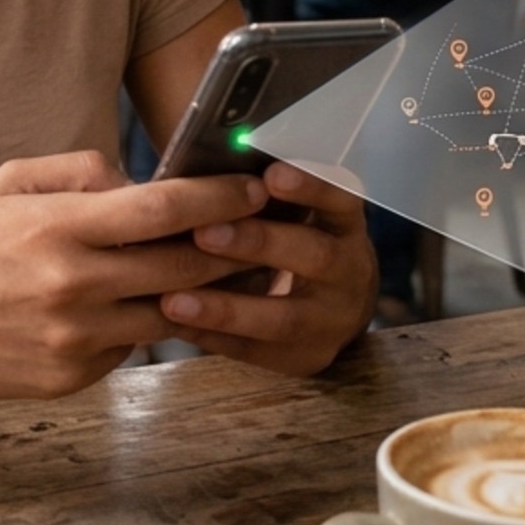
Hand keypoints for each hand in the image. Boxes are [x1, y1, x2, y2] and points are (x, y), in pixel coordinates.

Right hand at [0, 152, 263, 401]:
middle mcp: (72, 285)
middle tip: (262, 230)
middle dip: (231, 246)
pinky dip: (147, 324)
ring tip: (229, 270)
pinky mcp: (75, 377)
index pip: (162, 209)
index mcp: (58, 227)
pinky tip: (150, 305)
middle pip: (183, 267)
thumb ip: (81, 170)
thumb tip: (142, 180)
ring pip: (170, 314)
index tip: (254, 187)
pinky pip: (133, 346)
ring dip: (204, 293)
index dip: (218, 197)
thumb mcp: (9, 183)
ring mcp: (75, 339)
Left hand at [159, 161, 376, 374]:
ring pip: (284, 318)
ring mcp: (333, 321)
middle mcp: (350, 271)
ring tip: (174, 300)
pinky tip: (175, 325)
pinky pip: (258, 351)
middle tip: (203, 231)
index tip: (270, 175)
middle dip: (258, 243)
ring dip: (226, 308)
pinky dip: (214, 337)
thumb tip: (196, 166)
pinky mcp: (307, 358)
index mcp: (345, 224)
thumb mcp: (295, 214)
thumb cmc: (294, 243)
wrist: (335, 309)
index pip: (340, 199)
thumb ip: (258, 195)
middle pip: (314, 256)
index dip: (310, 188)